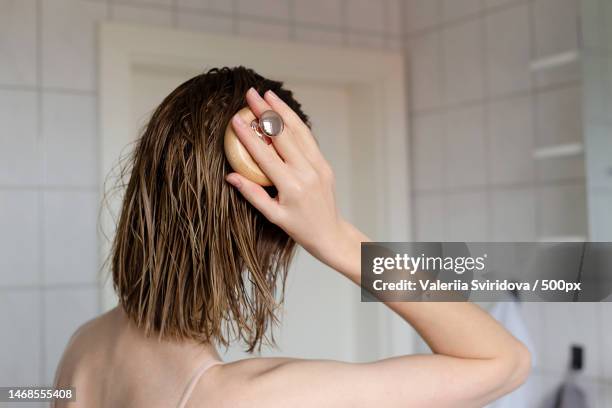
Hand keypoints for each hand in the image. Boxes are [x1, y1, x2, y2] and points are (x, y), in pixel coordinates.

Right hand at [226, 88, 356, 270]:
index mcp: (291, 186)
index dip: (249, 136)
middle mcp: (306, 172)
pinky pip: (308, 139)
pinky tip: (284, 111)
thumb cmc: (299, 228)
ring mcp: (318, 166)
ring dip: (282, 111)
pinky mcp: (324, 163)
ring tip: (267, 94)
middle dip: (266, 112)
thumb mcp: (273, 215)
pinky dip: (296, 123)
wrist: (330, 233)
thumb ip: (252, 194)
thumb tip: (230, 176)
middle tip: (251, 94)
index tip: (236, 119)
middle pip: (283, 135)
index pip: (265, 155)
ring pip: (299, 131)